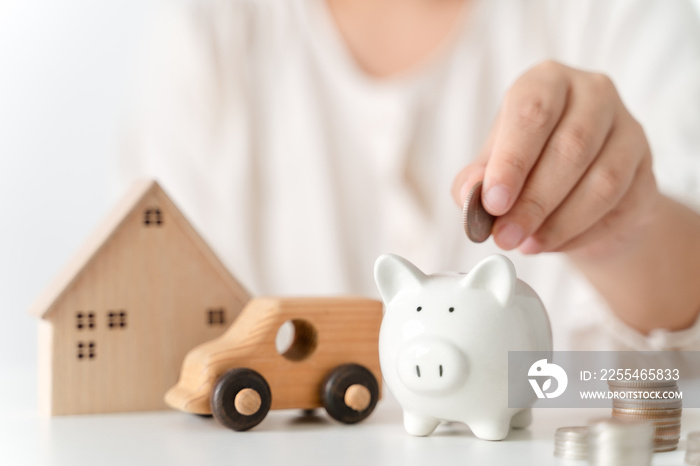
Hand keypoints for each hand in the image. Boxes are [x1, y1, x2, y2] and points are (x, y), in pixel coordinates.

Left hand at [452, 61, 660, 258]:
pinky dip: (580, 233)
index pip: (533, 112)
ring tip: (526, 244)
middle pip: (570, 147)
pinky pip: (619, 207)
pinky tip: (551, 244)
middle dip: (533, 201)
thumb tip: (470, 195)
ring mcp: (629, 130)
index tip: (493, 202)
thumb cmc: (527, 168)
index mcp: (547, 82)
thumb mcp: (493, 167)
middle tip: (505, 236)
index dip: (512, 160)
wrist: (577, 192)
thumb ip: (476, 178)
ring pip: (602, 181)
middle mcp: (593, 94)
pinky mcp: (647, 170)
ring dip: (559, 222)